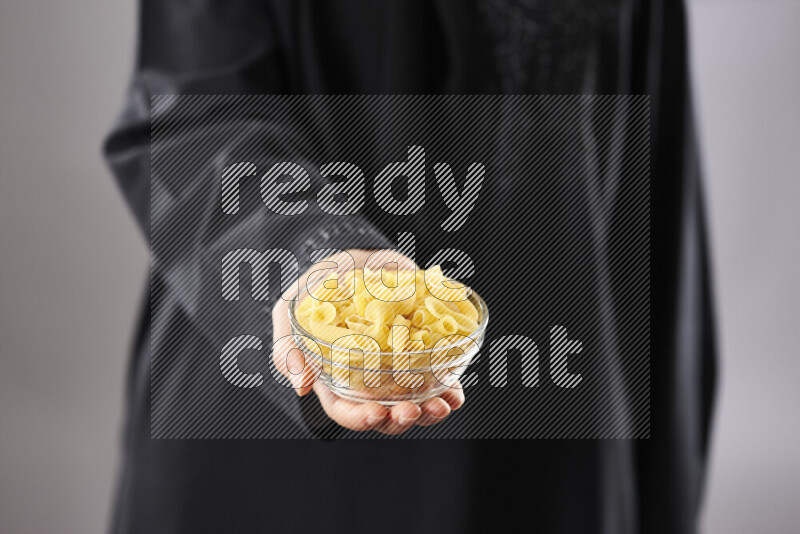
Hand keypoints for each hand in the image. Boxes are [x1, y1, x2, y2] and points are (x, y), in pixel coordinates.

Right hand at [271, 249, 464, 433]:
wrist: (356, 257)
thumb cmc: (318, 286)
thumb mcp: (291, 311)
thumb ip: (288, 346)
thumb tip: (301, 385)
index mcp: (334, 377)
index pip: (345, 410)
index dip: (360, 418)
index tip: (376, 412)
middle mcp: (368, 379)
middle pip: (384, 413)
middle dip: (401, 418)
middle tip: (414, 410)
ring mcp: (397, 366)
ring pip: (414, 401)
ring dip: (430, 409)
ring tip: (443, 405)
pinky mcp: (422, 348)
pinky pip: (438, 376)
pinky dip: (449, 387)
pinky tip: (456, 392)